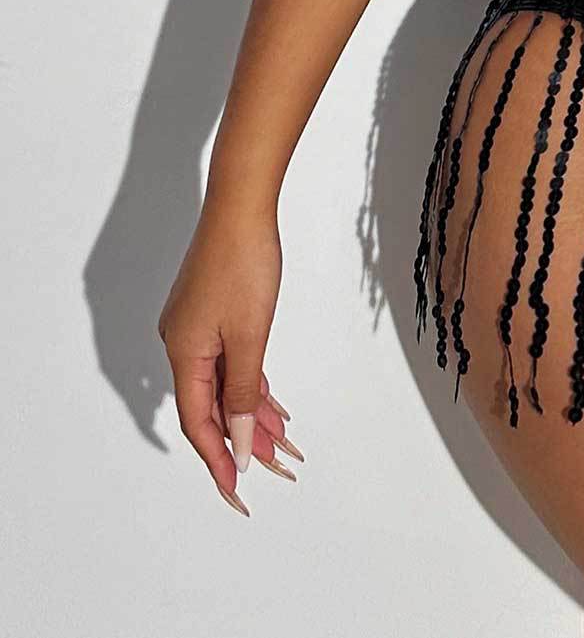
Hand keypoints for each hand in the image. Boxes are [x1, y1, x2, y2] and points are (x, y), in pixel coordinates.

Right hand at [157, 202, 302, 515]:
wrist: (241, 205)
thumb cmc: (243, 262)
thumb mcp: (249, 335)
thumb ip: (244, 392)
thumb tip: (241, 443)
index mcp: (183, 354)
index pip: (199, 423)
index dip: (219, 460)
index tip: (238, 493)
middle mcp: (183, 345)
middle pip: (212, 408)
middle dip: (245, 441)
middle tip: (280, 469)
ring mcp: (196, 328)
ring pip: (224, 385)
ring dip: (254, 414)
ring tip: (286, 445)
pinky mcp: (211, 313)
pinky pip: (229, 362)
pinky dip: (250, 383)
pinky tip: (273, 402)